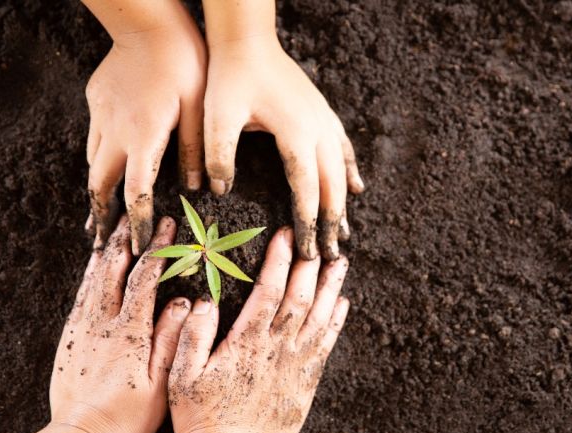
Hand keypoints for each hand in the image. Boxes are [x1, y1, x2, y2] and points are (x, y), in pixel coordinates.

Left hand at [51, 215, 189, 432]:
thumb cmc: (128, 416)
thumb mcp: (160, 382)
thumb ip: (170, 338)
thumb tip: (184, 301)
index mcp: (129, 332)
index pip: (144, 278)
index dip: (158, 249)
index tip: (168, 226)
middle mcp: (103, 323)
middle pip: (115, 270)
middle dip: (128, 239)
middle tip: (137, 215)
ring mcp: (83, 328)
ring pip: (94, 279)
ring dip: (107, 251)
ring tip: (117, 229)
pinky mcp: (71, 337)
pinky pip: (80, 296)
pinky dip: (89, 275)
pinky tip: (94, 264)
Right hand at [84, 0, 205, 254]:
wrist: (149, 22)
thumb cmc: (184, 64)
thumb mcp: (198, 110)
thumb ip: (196, 150)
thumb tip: (199, 187)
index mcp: (143, 138)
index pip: (136, 192)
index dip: (135, 223)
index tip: (135, 247)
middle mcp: (115, 132)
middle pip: (100, 185)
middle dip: (100, 217)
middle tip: (101, 244)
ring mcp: (101, 115)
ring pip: (93, 162)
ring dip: (97, 190)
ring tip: (98, 214)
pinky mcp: (96, 99)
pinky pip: (95, 136)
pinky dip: (99, 158)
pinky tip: (106, 164)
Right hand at [168, 227, 349, 432]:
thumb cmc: (201, 418)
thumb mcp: (182, 376)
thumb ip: (193, 336)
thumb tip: (203, 301)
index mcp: (246, 343)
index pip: (268, 291)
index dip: (279, 260)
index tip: (285, 236)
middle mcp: (276, 350)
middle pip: (300, 298)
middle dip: (310, 265)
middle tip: (320, 239)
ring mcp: (295, 366)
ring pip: (320, 318)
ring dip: (331, 287)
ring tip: (341, 262)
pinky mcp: (306, 382)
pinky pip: (327, 345)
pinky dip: (336, 322)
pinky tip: (342, 304)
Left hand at [203, 25, 364, 261]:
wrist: (248, 39)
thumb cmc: (230, 76)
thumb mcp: (217, 116)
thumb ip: (218, 154)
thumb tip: (220, 190)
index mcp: (297, 135)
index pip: (307, 190)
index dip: (309, 223)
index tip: (309, 251)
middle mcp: (318, 130)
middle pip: (332, 187)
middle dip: (332, 223)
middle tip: (332, 255)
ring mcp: (324, 121)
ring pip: (342, 171)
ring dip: (343, 204)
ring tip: (345, 232)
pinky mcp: (322, 113)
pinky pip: (344, 149)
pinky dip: (350, 172)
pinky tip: (355, 187)